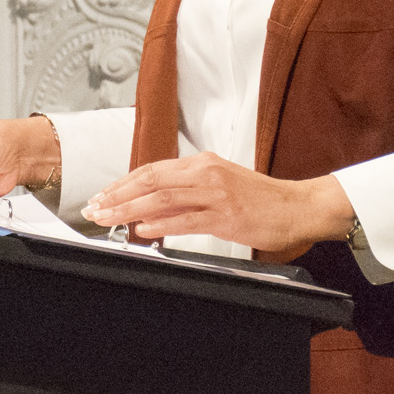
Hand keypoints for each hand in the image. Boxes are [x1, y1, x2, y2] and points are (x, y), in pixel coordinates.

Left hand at [84, 157, 353, 256]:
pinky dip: (161, 224)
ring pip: (163, 197)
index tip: (103, 195)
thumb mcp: (221, 185)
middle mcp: (206, 173)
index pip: (152, 170)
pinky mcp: (226, 215)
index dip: (123, 183)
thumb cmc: (261, 200)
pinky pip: (186, 218)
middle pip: (150, 180)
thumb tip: (152, 208)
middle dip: (118, 195)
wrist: (298, 207)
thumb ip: (188, 193)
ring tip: (109, 218)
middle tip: (95, 207)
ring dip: (130, 209)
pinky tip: (143, 230)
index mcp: (203, 163)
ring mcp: (216, 193)